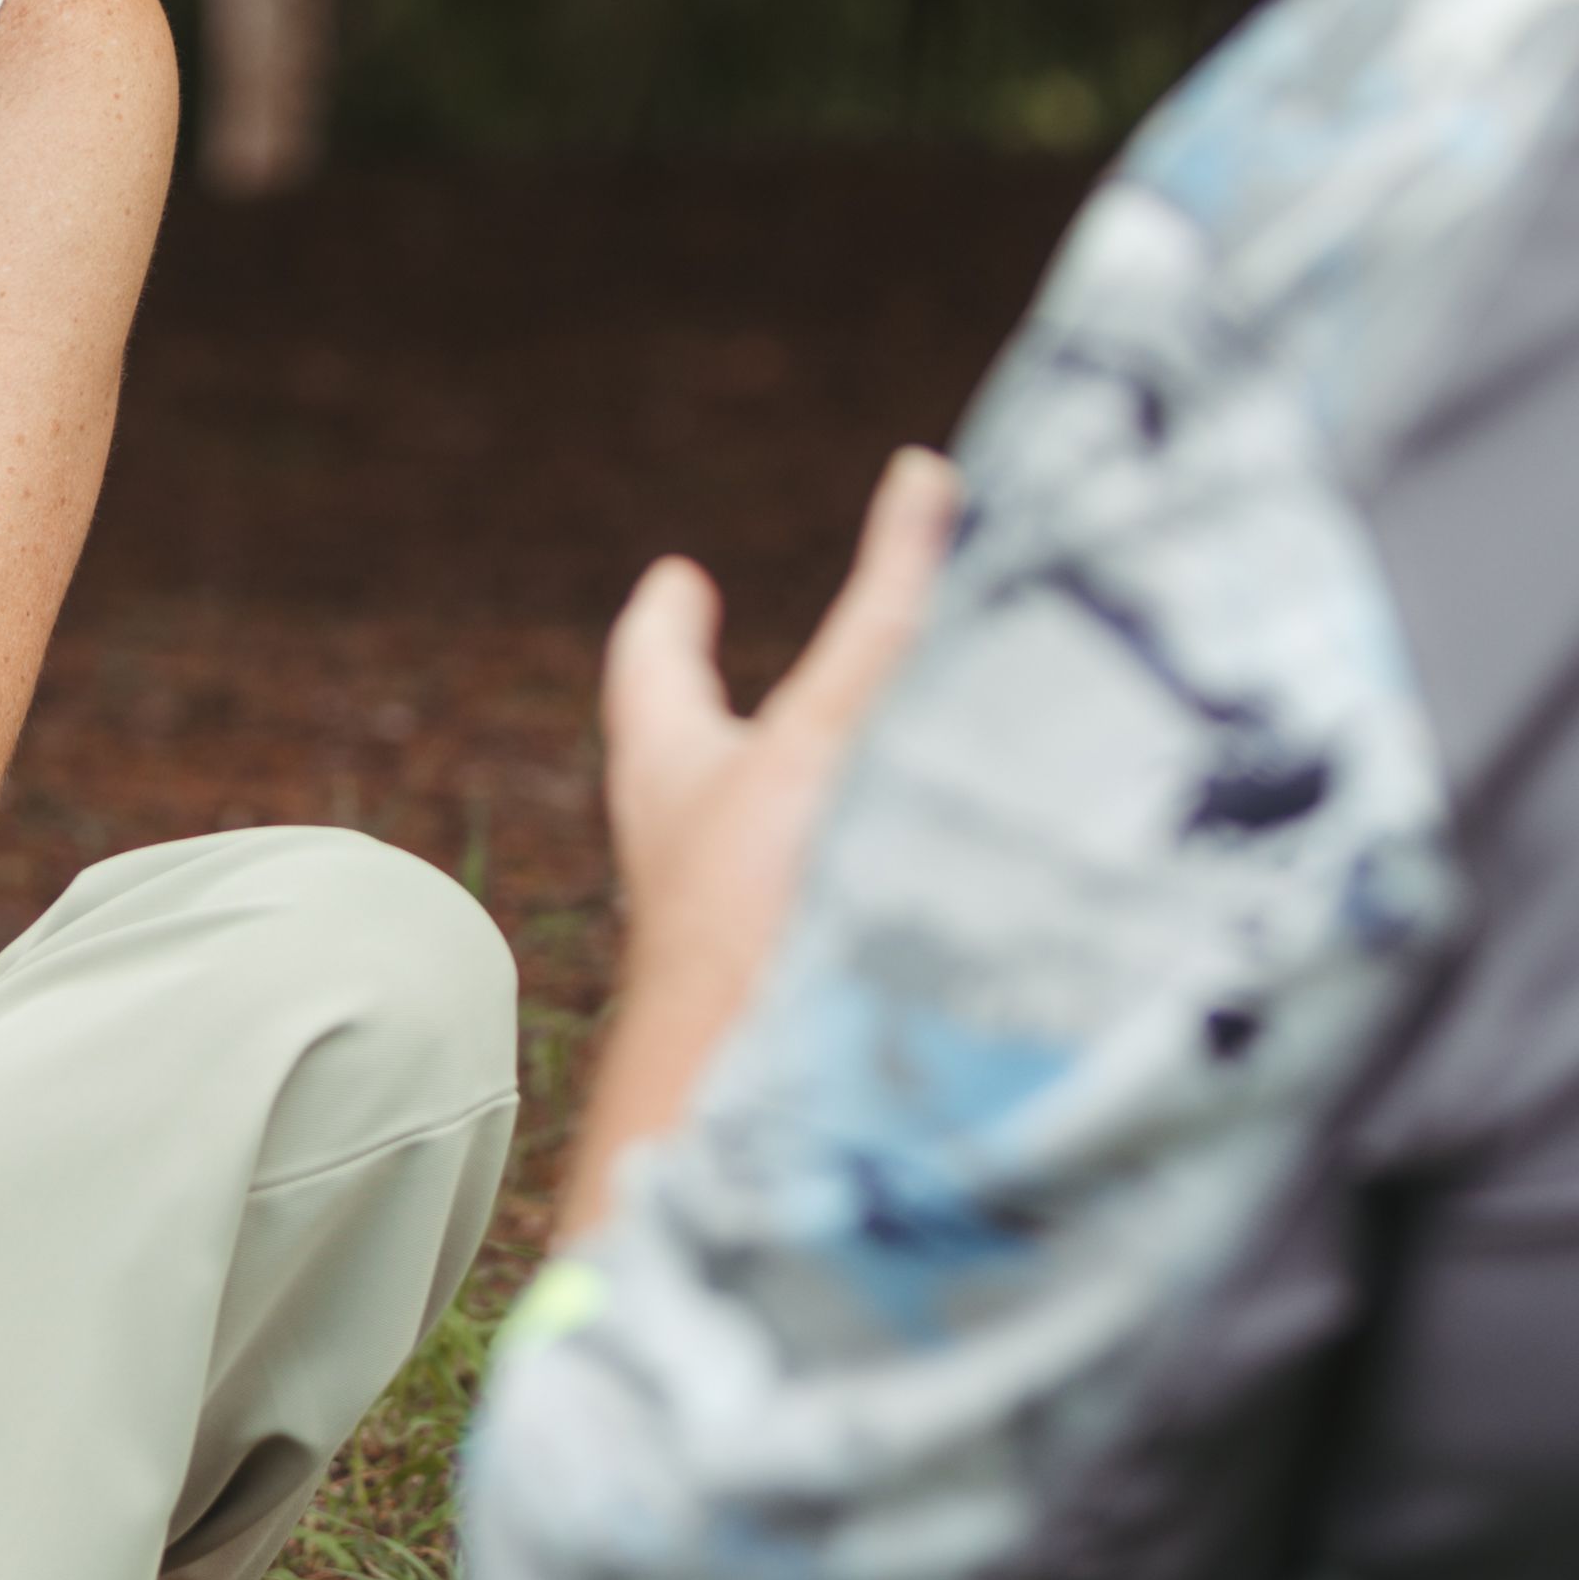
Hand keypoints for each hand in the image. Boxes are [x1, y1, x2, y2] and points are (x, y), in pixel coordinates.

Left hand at [570, 447, 962, 1230]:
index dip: (665, 625)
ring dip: (795, 808)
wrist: (757, 1103)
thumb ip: (894, 613)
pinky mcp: (781, 991)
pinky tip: (914, 891)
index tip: (675, 580)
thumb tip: (926, 477)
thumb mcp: (837, 728)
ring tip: (849, 772)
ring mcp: (731, 929)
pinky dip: (852, 888)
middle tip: (721, 672)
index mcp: (674, 772)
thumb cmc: (765, 905)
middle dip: (715, 715)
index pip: (652, 672)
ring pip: (751, 846)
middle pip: (685, 761)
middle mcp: (689, 850)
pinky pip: (812, 915)